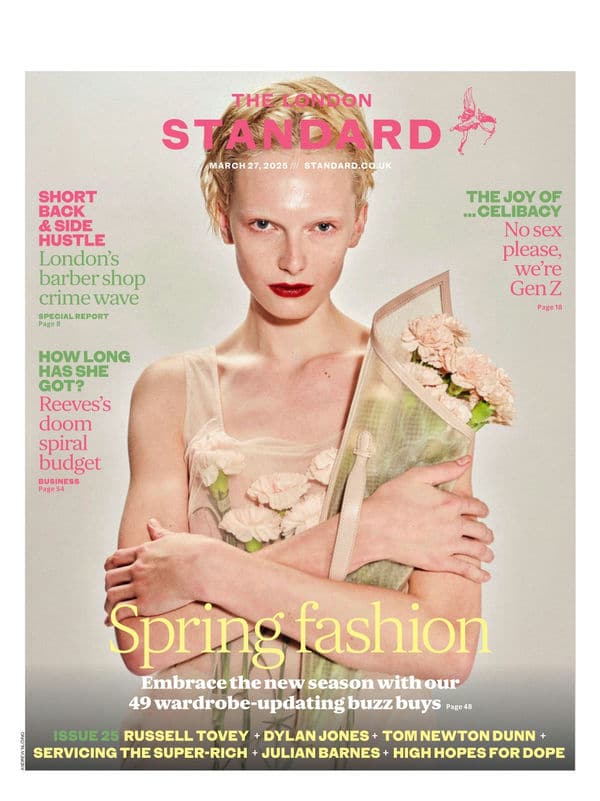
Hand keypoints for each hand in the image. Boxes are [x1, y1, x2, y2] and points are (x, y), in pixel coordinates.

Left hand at [104, 519, 214, 622]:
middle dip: (109, 585)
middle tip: (111, 591)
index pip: (116, 558)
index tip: (110, 571)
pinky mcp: (146, 604)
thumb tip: (151, 522)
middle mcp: (138, 568)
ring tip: (109, 609)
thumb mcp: (174, 537)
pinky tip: (111, 621)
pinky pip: (121, 612)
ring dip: (108, 603)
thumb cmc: (196, 552)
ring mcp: (141, 586)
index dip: (110, 566)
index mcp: (144, 551)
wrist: (203, 568)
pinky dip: (113, 617)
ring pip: (112, 595)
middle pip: (110, 577)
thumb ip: (159, 532)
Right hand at [359, 455, 492, 582]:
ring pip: (476, 550)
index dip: (481, 509)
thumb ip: (444, 469)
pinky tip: (484, 576)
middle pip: (480, 529)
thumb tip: (465, 461)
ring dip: (486, 552)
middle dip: (486, 532)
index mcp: (450, 503)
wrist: (373, 527)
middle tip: (487, 534)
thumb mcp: (416, 476)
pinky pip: (465, 569)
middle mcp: (453, 525)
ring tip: (488, 555)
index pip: (475, 506)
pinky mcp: (438, 562)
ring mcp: (447, 545)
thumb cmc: (389, 501)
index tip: (482, 512)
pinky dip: (477, 574)